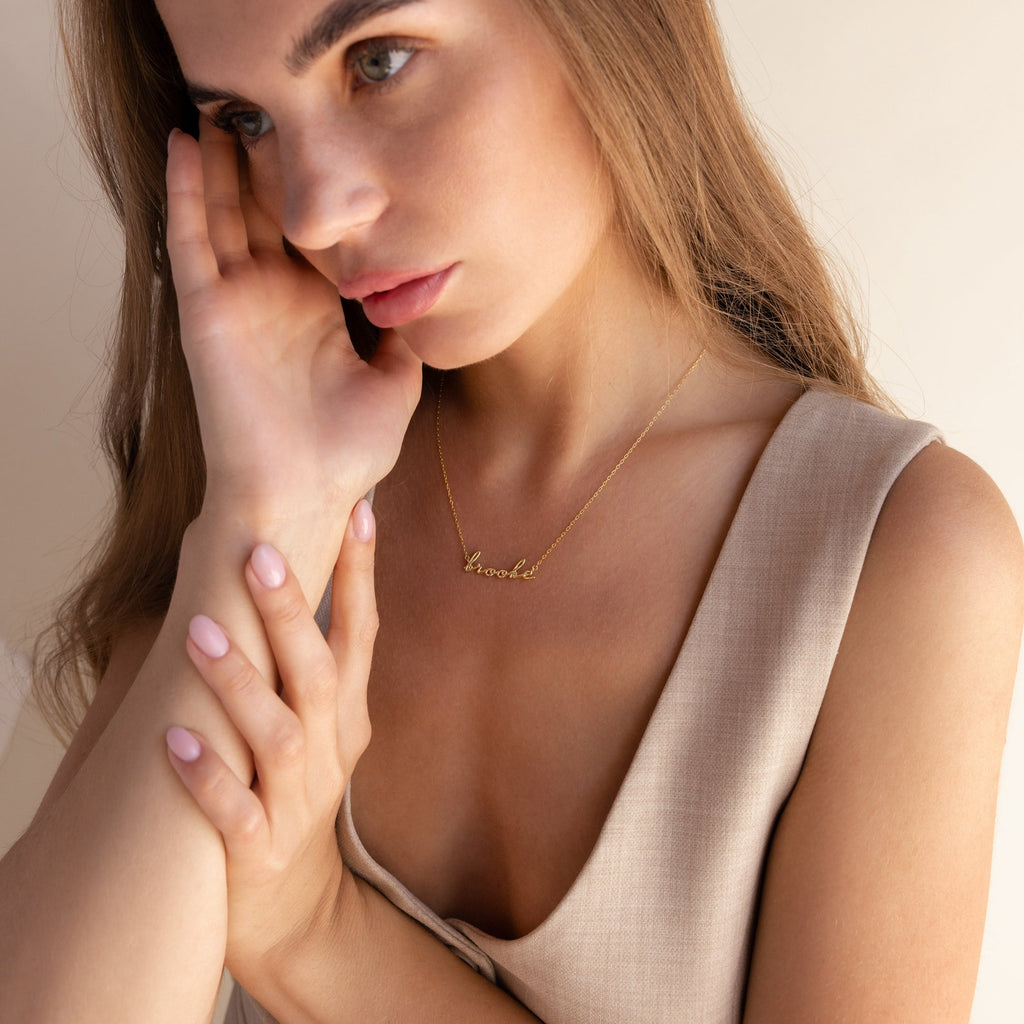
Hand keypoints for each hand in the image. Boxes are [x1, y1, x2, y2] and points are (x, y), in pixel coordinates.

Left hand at [164, 501, 377, 987]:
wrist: (293, 903)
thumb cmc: (294, 788)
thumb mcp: (316, 724)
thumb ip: (301, 660)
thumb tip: (272, 566)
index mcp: (349, 712)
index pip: (362, 632)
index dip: (363, 572)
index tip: (359, 508)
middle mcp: (332, 748)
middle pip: (321, 672)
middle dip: (294, 612)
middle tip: (260, 555)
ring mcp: (300, 799)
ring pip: (280, 734)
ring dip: (242, 684)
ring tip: (199, 636)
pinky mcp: (262, 847)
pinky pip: (237, 810)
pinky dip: (210, 776)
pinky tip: (174, 741)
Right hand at [165, 121, 420, 529]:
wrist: (305, 493)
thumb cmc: (347, 454)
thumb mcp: (394, 386)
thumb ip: (401, 340)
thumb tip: (421, 304)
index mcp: (315, 314)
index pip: (307, 237)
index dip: (309, 192)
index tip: (322, 145)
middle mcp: (273, 301)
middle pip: (260, 212)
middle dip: (259, 162)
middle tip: (265, 108)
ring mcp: (237, 303)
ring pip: (221, 212)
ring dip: (217, 161)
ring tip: (219, 107)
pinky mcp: (206, 311)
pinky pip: (188, 238)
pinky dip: (182, 191)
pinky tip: (183, 145)